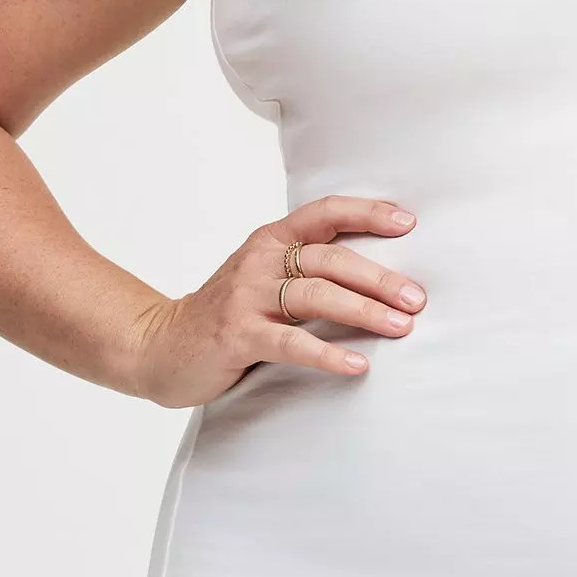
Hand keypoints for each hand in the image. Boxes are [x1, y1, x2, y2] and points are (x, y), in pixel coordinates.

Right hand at [128, 195, 425, 407]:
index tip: (409, 224)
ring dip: (365, 311)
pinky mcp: (237, 335)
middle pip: (331, 259)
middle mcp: (259, 260)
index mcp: (271, 239)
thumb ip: (307, 269)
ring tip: (401, 327)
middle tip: (417, 298)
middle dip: (380, 278)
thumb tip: (382, 276)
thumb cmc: (228, 312)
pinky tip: (358, 364)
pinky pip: (291, 343)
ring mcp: (246, 297)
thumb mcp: (264, 277)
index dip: (368, 213)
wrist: (160, 345)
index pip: (325, 212)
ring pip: (316, 296)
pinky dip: (329, 353)